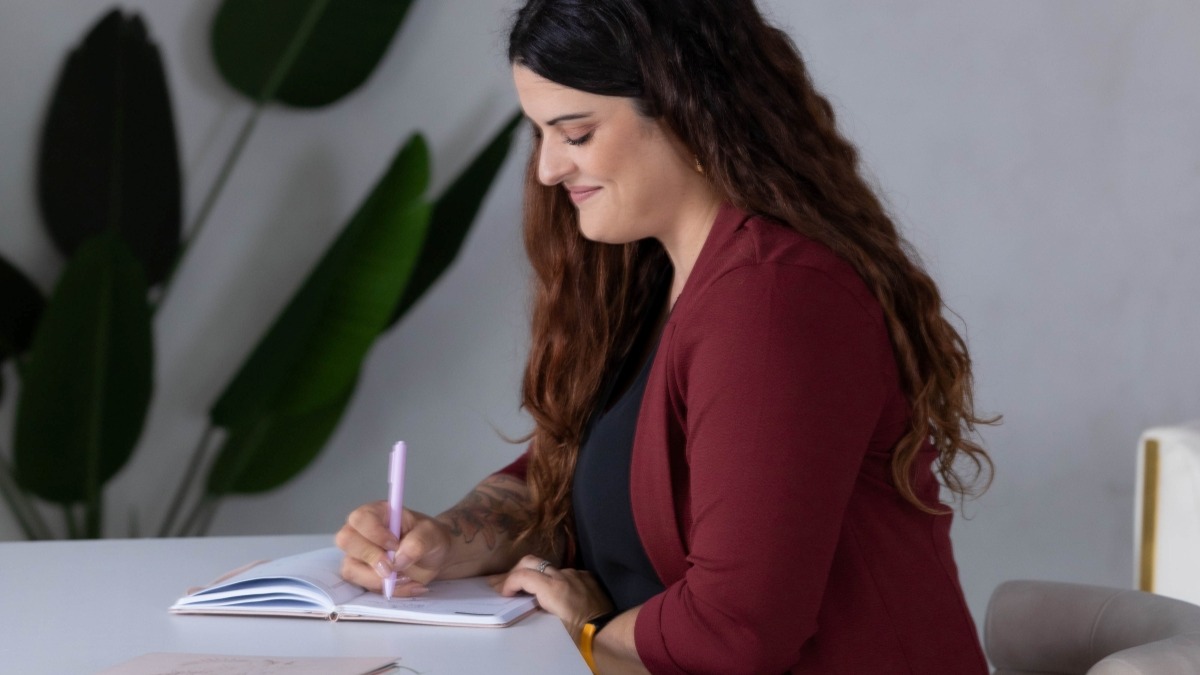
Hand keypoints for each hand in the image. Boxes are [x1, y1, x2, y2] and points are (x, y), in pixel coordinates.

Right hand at [335, 500, 452, 596]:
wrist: (435, 557)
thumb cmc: (430, 539)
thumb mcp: (432, 535)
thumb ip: (418, 543)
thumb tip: (398, 559)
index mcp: (378, 513)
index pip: (360, 518)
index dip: (374, 533)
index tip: (395, 544)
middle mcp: (362, 531)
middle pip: (346, 540)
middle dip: (370, 558)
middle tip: (393, 568)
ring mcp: (359, 554)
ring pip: (350, 568)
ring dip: (378, 579)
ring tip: (406, 577)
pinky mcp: (362, 574)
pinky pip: (363, 586)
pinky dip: (385, 589)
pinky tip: (407, 584)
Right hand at [490, 554, 614, 641]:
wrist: (607, 630)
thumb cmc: (577, 633)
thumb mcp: (551, 623)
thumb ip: (538, 606)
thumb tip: (529, 601)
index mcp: (552, 588)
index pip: (522, 575)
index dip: (509, 583)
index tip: (506, 594)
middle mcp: (563, 575)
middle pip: (532, 561)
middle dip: (518, 570)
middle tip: (513, 584)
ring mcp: (576, 573)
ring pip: (551, 569)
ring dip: (541, 577)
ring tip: (539, 593)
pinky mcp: (587, 576)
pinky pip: (568, 574)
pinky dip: (560, 581)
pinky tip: (562, 594)